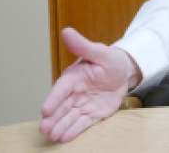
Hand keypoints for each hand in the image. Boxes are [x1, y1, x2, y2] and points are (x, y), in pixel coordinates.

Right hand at [39, 27, 141, 142]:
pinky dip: (74, 130)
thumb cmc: (110, 60)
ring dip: (61, 126)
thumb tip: (67, 31)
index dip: (53, 99)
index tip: (44, 110)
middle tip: (44, 129)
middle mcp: (75, 93)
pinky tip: (65, 137)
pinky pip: (82, 123)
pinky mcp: (93, 113)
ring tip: (53, 136)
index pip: (61, 89)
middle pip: (61, 107)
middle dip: (53, 118)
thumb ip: (83, 46)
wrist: (124, 72)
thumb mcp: (99, 52)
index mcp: (74, 77)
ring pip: (69, 117)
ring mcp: (83, 104)